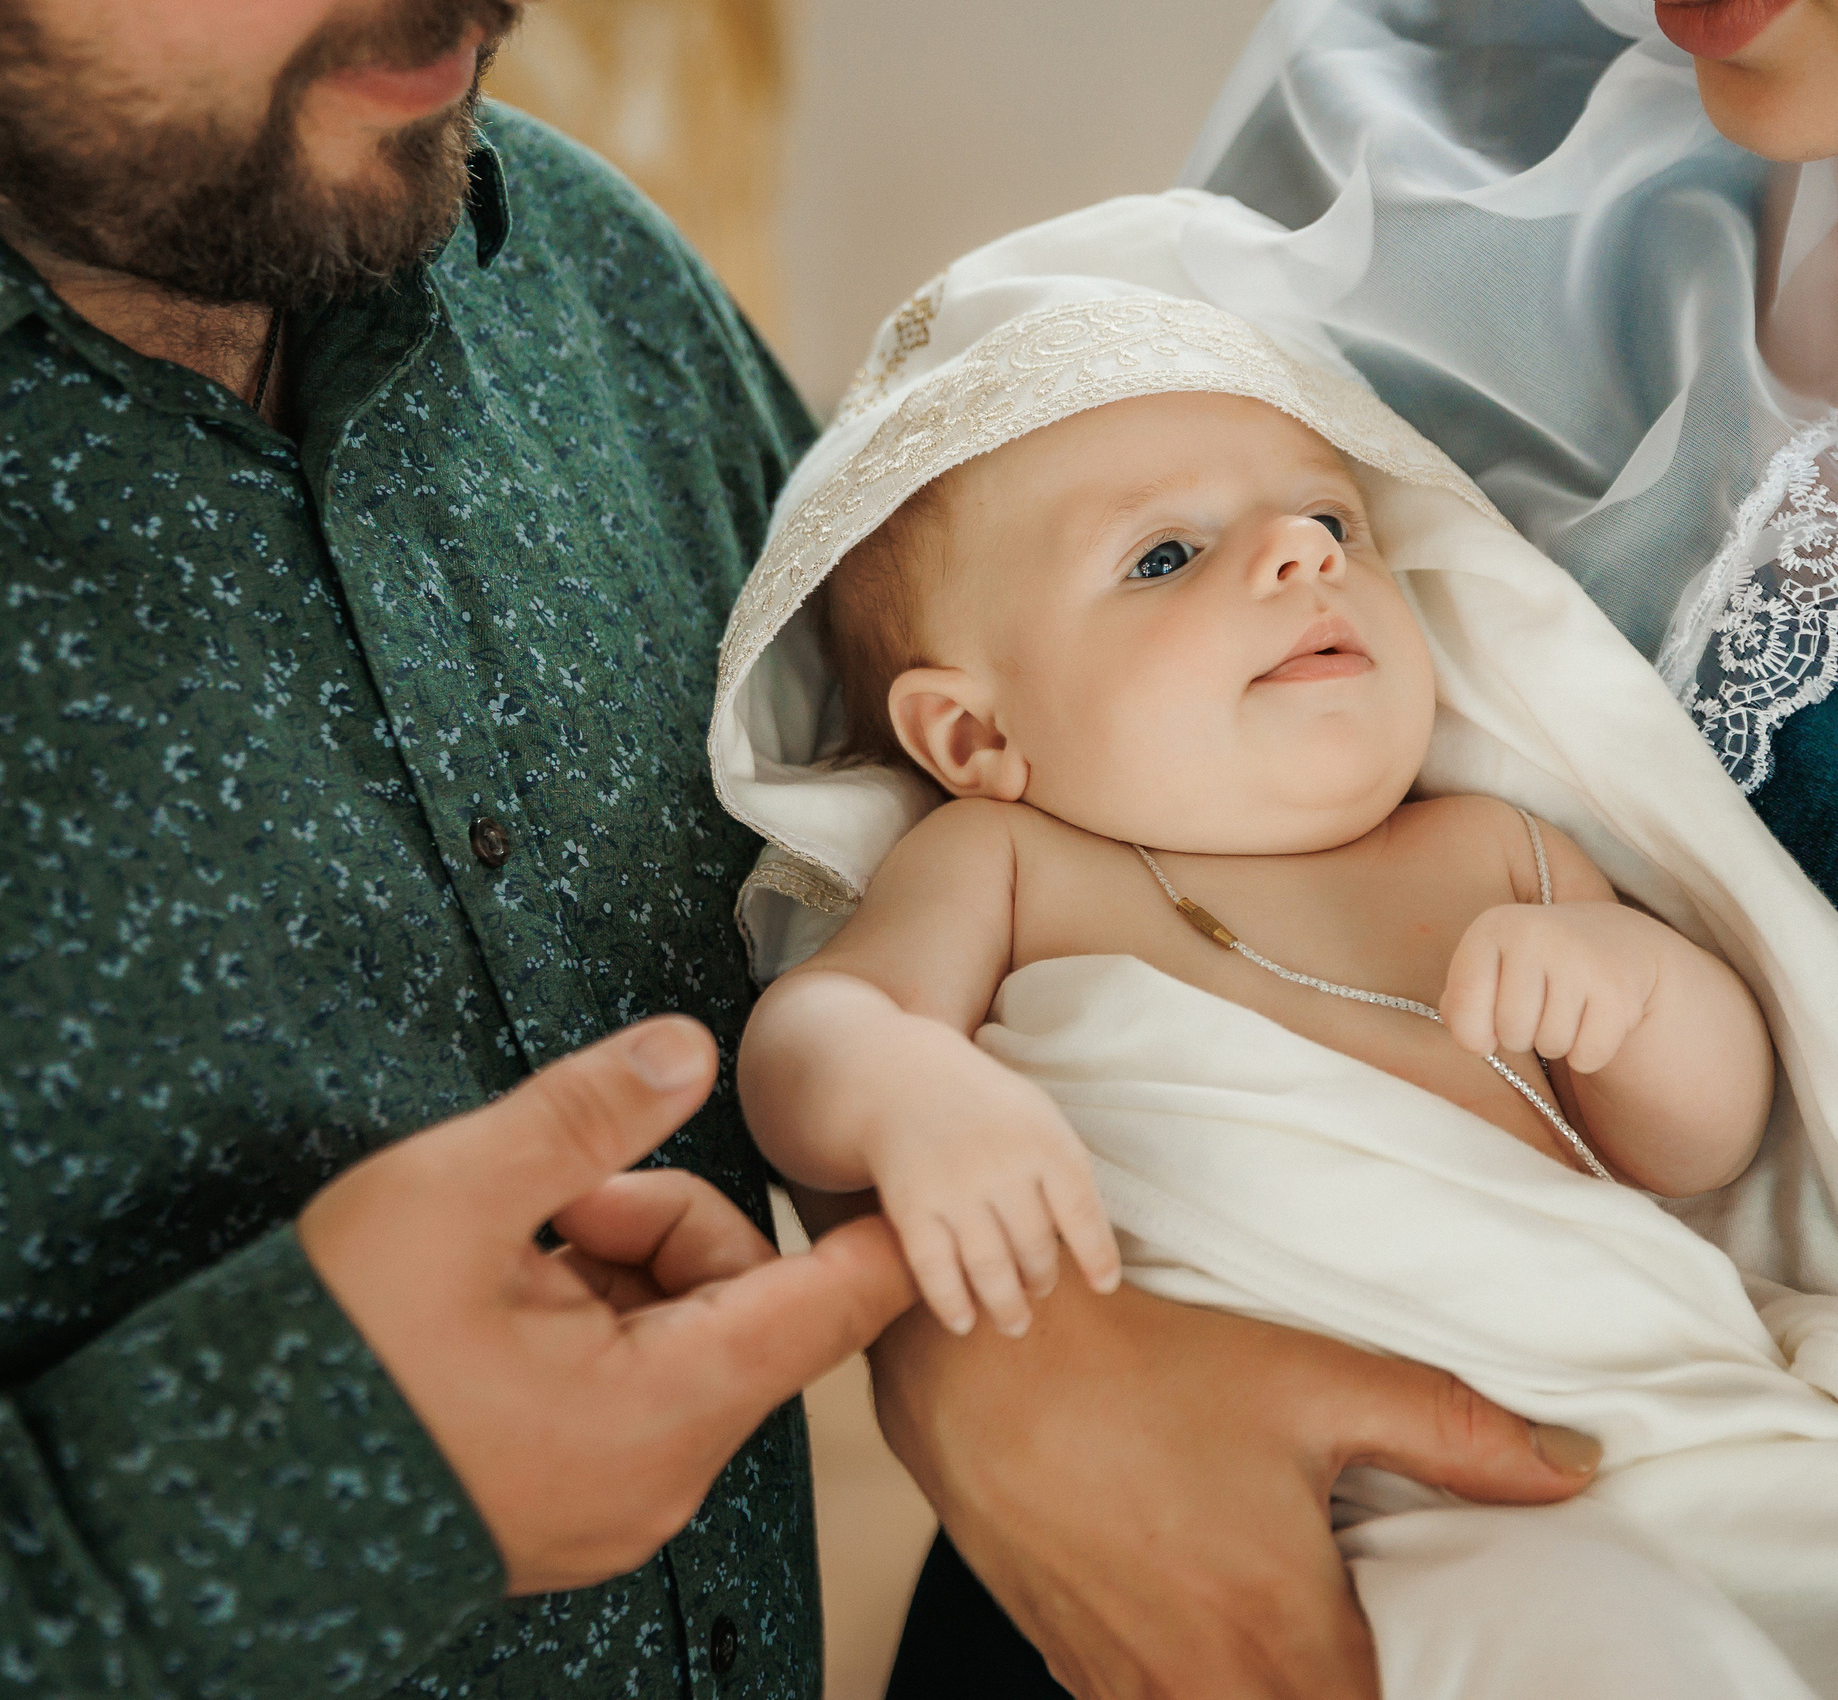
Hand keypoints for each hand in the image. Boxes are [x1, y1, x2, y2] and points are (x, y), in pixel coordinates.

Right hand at [298, 1015, 917, 1594]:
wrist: (194, 1495)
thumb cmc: (324, 1354)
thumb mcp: (455, 1197)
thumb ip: (588, 1117)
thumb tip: (691, 1048)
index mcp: (668, 1410)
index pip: (839, 1306)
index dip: (887, 1226)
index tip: (928, 1170)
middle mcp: (663, 1473)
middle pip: (743, 1305)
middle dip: (666, 1222)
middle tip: (557, 1198)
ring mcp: (616, 1500)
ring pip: (679, 1340)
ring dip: (615, 1269)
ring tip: (508, 1250)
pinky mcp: (567, 1504)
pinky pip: (627, 1389)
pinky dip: (585, 1325)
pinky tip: (497, 1299)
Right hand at [862, 1020, 1120, 1338]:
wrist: (905, 1080)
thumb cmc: (989, 1109)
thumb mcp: (1039, 1118)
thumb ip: (1066, 1174)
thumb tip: (1095, 1246)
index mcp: (1044, 1141)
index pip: (1082, 1213)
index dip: (1097, 1256)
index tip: (1104, 1285)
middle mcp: (1002, 1166)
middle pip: (1035, 1247)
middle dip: (1042, 1278)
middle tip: (1040, 1289)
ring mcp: (954, 1188)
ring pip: (990, 1268)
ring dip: (1006, 1305)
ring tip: (1015, 1323)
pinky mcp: (910, 1207)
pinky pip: (935, 1269)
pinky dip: (952, 1303)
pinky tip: (964, 1321)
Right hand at [871, 1276, 1601, 1699]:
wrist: (987, 1363)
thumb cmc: (1152, 1369)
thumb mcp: (1318, 1383)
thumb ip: (1457, 1435)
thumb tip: (1575, 1469)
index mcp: (1283, 1640)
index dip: (1421, 1696)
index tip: (1437, 1668)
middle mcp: (1202, 1690)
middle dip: (1349, 1691)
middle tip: (1375, 1646)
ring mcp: (1127, 1692)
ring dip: (1276, 1689)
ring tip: (1304, 1638)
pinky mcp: (1074, 1672)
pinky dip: (1204, 1687)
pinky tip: (1220, 1637)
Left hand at [1441, 901, 1667, 1071]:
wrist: (1617, 941)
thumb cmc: (1535, 966)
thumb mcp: (1490, 967)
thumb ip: (1460, 1003)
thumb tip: (1474, 1041)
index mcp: (1494, 927)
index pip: (1464, 1006)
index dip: (1473, 1032)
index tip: (1488, 1026)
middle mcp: (1536, 933)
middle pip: (1512, 1032)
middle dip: (1522, 1037)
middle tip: (1539, 1010)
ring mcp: (1580, 958)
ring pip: (1551, 1045)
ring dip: (1556, 1043)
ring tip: (1567, 1009)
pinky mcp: (1618, 990)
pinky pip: (1587, 1056)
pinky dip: (1587, 1054)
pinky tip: (1593, 1019)